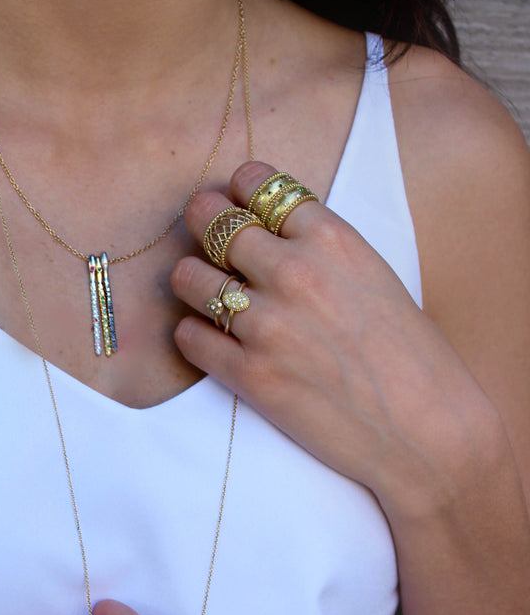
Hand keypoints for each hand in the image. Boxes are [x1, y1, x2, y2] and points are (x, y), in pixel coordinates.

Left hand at [172, 161, 486, 517]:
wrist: (426, 431)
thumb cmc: (410, 357)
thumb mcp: (373, 276)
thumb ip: (321, 248)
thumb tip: (268, 231)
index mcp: (332, 239)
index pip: (255, 182)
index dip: (236, 192)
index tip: (235, 205)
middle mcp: (295, 273)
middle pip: (210, 221)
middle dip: (202, 228)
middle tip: (207, 246)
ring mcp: (268, 325)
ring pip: (188, 277)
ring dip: (192, 284)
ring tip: (208, 296)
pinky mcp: (250, 376)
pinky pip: (188, 337)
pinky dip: (194, 336)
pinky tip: (215, 341)